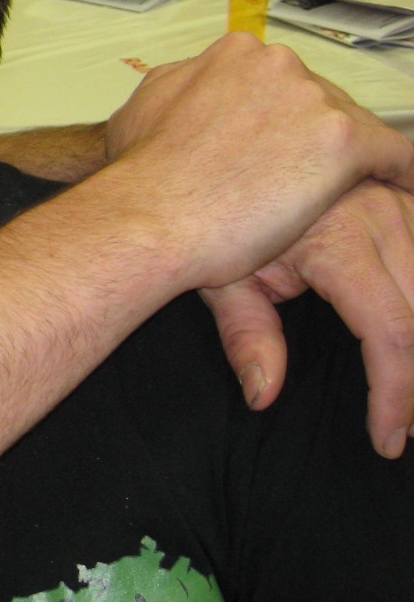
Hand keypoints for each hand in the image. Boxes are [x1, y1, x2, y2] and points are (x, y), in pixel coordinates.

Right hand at [104, 33, 413, 290]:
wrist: (149, 215)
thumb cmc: (141, 176)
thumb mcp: (141, 108)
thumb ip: (179, 89)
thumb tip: (191, 89)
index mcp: (234, 54)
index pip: (281, 82)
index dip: (282, 119)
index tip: (280, 146)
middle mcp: (277, 65)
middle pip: (320, 100)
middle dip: (313, 138)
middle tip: (299, 179)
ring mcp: (312, 99)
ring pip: (354, 127)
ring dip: (346, 161)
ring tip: (341, 194)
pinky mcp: (343, 140)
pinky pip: (395, 155)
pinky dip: (400, 174)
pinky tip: (402, 188)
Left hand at [200, 179, 413, 457]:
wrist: (206, 162)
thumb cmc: (212, 223)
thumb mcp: (223, 279)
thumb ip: (247, 336)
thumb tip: (263, 395)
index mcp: (340, 239)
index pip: (392, 334)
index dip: (397, 395)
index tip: (387, 439)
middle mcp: (380, 214)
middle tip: (405, 426)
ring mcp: (398, 200)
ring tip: (408, 391)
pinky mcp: (404, 195)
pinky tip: (406, 339)